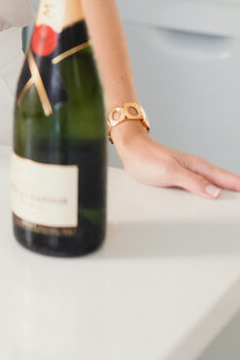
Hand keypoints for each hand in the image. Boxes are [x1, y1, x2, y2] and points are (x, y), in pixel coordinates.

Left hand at [114, 122, 239, 198]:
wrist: (130, 150)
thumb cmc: (147, 158)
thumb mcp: (170, 172)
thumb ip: (192, 182)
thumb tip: (215, 193)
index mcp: (199, 167)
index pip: (228, 180)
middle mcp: (197, 171)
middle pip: (224, 186)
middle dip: (236, 195)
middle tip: (238, 209)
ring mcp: (190, 176)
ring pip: (213, 189)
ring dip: (224, 197)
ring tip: (233, 208)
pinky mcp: (181, 182)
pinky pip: (201, 192)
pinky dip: (209, 198)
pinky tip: (211, 206)